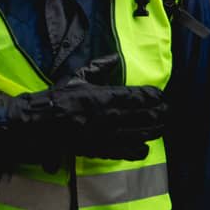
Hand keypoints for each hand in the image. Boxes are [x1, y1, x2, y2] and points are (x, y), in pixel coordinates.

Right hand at [4, 55, 166, 163]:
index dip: (152, 96)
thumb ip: (99, 67)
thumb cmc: (58, 98)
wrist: (42, 123)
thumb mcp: (78, 77)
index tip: (161, 95)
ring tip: (162, 126)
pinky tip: (144, 148)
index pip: (138, 96)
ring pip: (140, 134)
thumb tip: (115, 57)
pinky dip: (138, 150)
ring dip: (154, 130)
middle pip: (145, 116)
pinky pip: (126, 152)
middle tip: (167, 111)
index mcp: (106, 97)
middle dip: (159, 113)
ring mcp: (109, 135)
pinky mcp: (103, 149)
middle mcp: (112, 117)